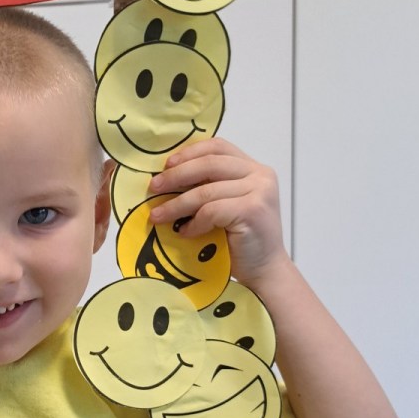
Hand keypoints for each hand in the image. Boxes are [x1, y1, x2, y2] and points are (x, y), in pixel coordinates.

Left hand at [147, 139, 288, 286]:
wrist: (264, 271)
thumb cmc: (241, 241)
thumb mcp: (225, 204)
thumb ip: (209, 186)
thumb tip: (166, 178)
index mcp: (253, 168)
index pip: (218, 146)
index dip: (189, 152)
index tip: (166, 165)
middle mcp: (260, 175)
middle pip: (208, 164)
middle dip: (176, 176)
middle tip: (154, 188)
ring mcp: (259, 191)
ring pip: (205, 191)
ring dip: (176, 205)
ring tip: (158, 216)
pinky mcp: (253, 210)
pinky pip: (211, 211)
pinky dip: (193, 223)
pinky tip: (185, 232)